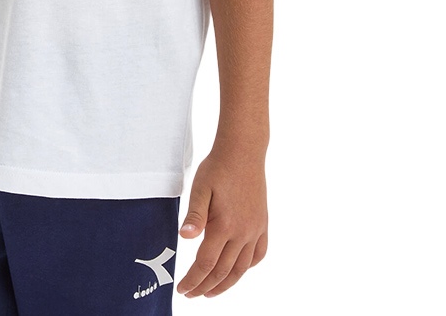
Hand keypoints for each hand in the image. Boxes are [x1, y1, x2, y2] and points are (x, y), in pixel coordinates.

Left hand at [176, 144, 267, 298]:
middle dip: (206, 286)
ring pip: (242, 268)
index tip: (182, 289)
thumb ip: (194, 215)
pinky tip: (239, 270)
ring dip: (226, 283)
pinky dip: (248, 267)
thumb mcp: (200, 187)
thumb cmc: (218, 167)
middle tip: (192, 294)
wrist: (243, 151)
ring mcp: (256, 229)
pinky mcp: (263, 223)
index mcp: (224, 226)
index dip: (193, 280)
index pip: (206, 264)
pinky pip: (259, 254)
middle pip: (223, 271)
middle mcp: (243, 232)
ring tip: (212, 291)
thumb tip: (185, 237)